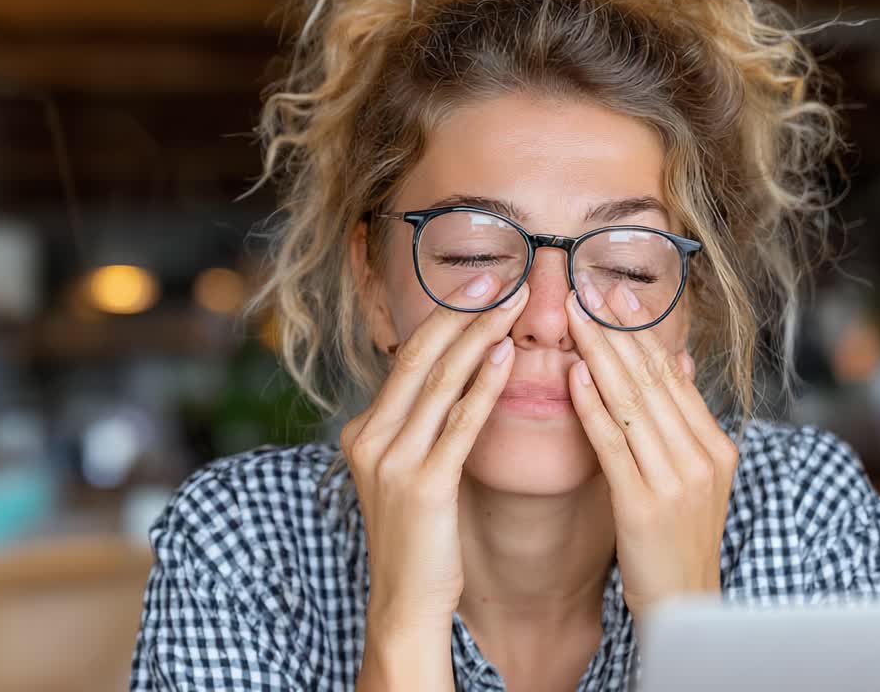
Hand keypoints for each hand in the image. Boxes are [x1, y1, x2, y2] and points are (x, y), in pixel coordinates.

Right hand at [340, 274, 528, 632]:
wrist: (404, 603)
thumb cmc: (419, 539)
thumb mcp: (409, 472)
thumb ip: (424, 428)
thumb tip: (461, 381)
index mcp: (365, 430)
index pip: (407, 359)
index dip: (445, 317)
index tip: (481, 284)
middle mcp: (370, 437)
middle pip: (420, 358)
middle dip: (462, 312)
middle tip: (502, 275)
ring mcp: (392, 460)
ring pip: (440, 382)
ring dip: (479, 336)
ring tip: (514, 303)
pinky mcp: (423, 486)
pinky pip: (458, 424)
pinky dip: (483, 386)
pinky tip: (507, 357)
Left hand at [563, 279, 738, 616]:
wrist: (684, 606)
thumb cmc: (679, 540)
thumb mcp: (695, 476)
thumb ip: (685, 418)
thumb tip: (680, 360)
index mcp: (716, 447)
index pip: (674, 377)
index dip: (642, 333)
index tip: (614, 295)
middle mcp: (702, 458)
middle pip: (654, 381)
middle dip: (618, 331)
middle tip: (586, 288)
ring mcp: (676, 481)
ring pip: (633, 404)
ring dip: (602, 355)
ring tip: (576, 317)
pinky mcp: (644, 505)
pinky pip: (613, 444)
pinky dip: (592, 406)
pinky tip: (574, 376)